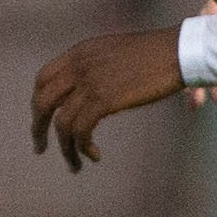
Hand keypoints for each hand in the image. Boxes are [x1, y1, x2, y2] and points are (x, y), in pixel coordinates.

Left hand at [29, 26, 190, 169]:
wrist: (178, 52)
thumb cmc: (156, 54)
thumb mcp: (115, 54)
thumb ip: (96, 68)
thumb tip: (89, 93)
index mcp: (80, 52)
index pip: (43, 78)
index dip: (38, 102)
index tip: (42, 119)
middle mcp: (78, 65)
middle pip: (42, 101)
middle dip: (38, 128)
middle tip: (40, 148)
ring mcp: (89, 82)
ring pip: (61, 123)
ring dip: (64, 148)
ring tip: (73, 165)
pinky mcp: (103, 99)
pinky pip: (80, 131)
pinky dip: (83, 148)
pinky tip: (95, 156)